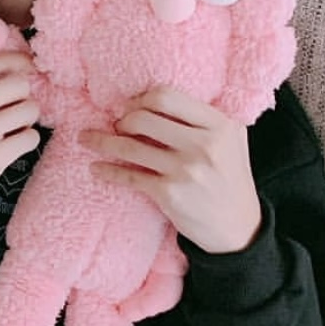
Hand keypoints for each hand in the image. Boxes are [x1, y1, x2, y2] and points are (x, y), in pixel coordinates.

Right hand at [0, 40, 39, 253]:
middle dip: (23, 94)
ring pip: (29, 110)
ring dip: (26, 119)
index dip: (19, 63)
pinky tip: (11, 145)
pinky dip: (26, 140)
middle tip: (14, 105)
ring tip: (11, 126)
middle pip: (20, 84)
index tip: (24, 70)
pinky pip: (31, 137)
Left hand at [79, 86, 261, 254]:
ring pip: (129, 147)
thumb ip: (201, 118)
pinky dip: (107, 171)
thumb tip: (151, 99)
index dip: (140, 99)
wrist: (239, 229)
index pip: (166, 96)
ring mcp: (185, 170)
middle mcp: (203, 144)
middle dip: (121, 120)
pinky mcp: (170, 194)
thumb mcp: (230, 140)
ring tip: (85, 139)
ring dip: (100, 141)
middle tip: (116, 125)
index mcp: (219, 124)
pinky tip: (96, 168)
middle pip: (143, 118)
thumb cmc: (229, 178)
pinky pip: (129, 177)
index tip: (130, 106)